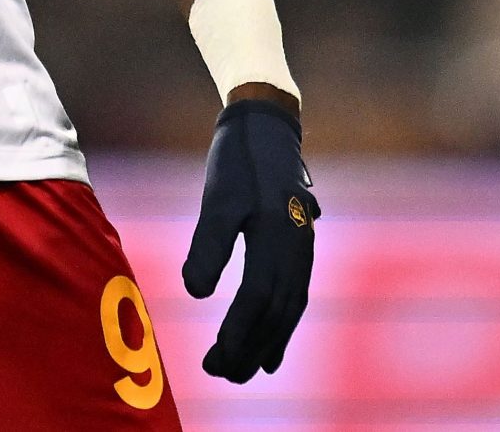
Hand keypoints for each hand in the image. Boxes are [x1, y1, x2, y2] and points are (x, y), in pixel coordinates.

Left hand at [183, 97, 317, 382]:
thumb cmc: (236, 159)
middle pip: (276, 311)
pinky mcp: (300, 246)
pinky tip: (270, 351)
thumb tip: (195, 292)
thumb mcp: (218, 196)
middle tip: (221, 375)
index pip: (258, 296)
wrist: (266, 124)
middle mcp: (298, 248)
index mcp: (278, 235)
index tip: (216, 359)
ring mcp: (304, 248)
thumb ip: (209, 243)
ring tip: (242, 371)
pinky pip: (295, 296)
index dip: (238, 331)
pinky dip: (281, 326)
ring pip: (288, 308)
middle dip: (250, 347)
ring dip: (265, 343)